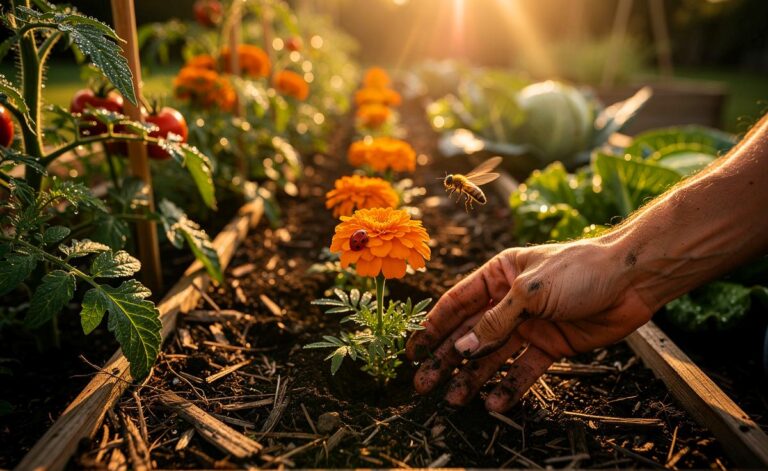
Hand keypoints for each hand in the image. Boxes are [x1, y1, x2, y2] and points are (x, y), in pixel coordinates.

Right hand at [405, 239, 654, 411]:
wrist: (631, 280)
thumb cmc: (578, 269)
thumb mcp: (529, 291)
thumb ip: (495, 321)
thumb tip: (462, 348)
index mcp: (497, 276)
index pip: (457, 304)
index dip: (432, 327)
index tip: (412, 350)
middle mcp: (508, 302)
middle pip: (470, 334)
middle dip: (446, 359)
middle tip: (423, 384)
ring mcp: (529, 325)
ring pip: (493, 356)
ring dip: (472, 377)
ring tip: (453, 400)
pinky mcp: (550, 346)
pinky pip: (524, 369)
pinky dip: (509, 386)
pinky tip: (493, 402)